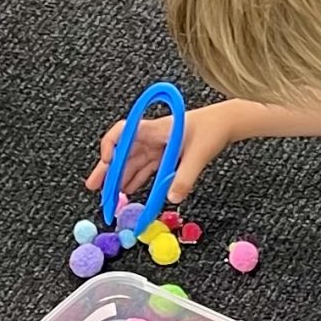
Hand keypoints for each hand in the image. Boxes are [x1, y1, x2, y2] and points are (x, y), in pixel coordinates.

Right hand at [86, 99, 234, 204]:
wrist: (227, 123)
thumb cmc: (212, 129)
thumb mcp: (199, 154)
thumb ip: (186, 176)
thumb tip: (173, 197)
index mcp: (154, 129)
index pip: (122, 132)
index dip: (110, 146)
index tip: (106, 162)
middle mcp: (151, 136)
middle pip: (122, 152)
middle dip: (107, 169)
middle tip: (93, 186)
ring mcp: (157, 145)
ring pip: (132, 162)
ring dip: (120, 177)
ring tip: (108, 195)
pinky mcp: (164, 154)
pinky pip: (145, 167)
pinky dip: (135, 179)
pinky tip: (128, 190)